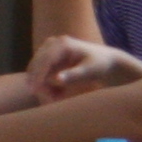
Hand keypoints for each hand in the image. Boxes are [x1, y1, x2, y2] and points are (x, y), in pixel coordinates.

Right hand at [25, 33, 141, 102]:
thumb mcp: (90, 71)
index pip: (45, 60)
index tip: (35, 91)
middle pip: (37, 64)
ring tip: (57, 97)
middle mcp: (53, 42)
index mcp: (63, 44)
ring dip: (43, 84)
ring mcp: (49, 47)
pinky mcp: (48, 55)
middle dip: (40, 82)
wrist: (106, 61)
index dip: (38, 76)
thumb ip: (74, 75)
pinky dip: (46, 83)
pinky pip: (40, 71)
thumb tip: (57, 80)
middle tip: (50, 99)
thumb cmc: (100, 66)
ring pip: (36, 69)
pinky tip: (58, 92)